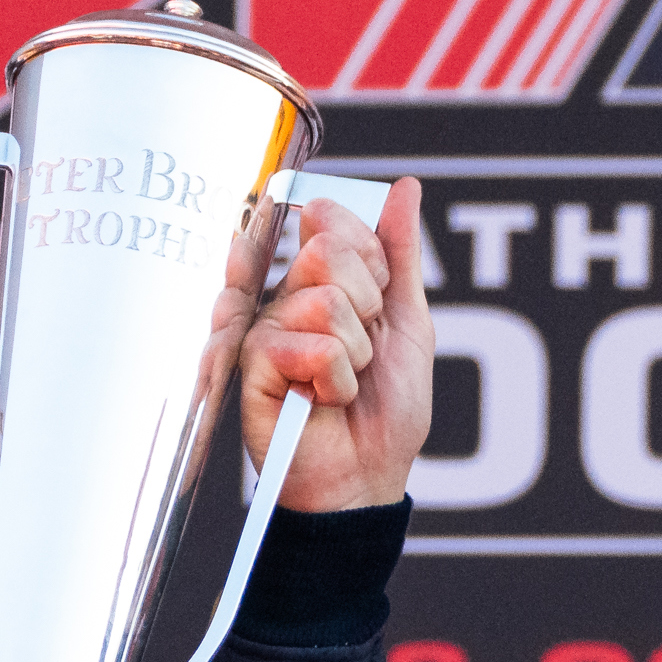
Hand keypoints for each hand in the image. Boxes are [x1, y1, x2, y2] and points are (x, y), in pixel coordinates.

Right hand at [242, 176, 432, 514]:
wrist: (367, 476)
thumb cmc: (385, 410)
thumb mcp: (409, 323)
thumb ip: (402, 254)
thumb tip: (405, 186)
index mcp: (324, 281)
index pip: (338, 224)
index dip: (371, 262)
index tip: (377, 307)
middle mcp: (290, 297)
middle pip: (329, 252)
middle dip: (366, 308)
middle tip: (361, 352)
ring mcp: (268, 329)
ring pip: (323, 302)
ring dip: (353, 355)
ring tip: (341, 383)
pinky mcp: (252, 364)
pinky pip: (309, 346)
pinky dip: (333, 380)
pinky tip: (318, 400)